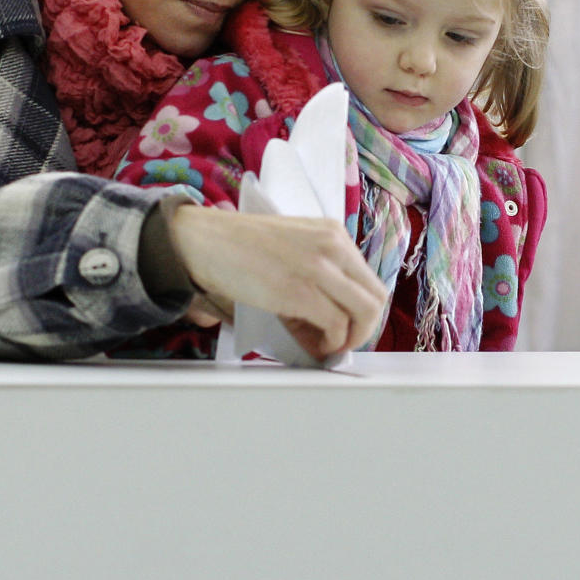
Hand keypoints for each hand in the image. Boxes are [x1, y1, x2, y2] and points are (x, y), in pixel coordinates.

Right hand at [169, 207, 386, 358]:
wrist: (203, 241)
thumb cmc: (237, 246)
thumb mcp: (290, 246)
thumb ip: (315, 271)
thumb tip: (328, 315)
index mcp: (332, 233)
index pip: (369, 279)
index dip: (362, 311)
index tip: (345, 327)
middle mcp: (333, 246)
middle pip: (376, 297)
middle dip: (364, 328)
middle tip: (342, 342)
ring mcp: (319, 268)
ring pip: (364, 313)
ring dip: (351, 339)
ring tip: (328, 346)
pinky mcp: (301, 292)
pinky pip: (336, 326)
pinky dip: (330, 343)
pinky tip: (314, 345)